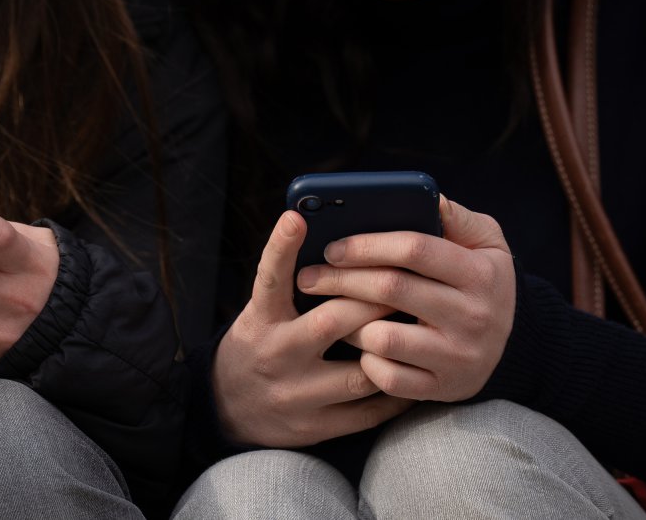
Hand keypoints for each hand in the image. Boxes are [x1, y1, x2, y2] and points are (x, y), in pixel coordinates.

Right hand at [214, 211, 415, 447]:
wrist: (227, 408)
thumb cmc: (258, 345)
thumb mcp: (261, 311)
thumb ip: (291, 285)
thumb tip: (337, 246)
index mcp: (261, 321)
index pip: (269, 279)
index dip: (281, 247)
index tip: (296, 217)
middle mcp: (276, 355)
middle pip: (332, 321)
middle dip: (374, 300)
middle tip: (406, 281)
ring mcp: (296, 395)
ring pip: (359, 372)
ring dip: (391, 349)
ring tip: (418, 329)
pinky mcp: (314, 427)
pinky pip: (367, 411)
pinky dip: (395, 390)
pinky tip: (410, 370)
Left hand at [297, 194, 515, 401]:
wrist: (510, 347)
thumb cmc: (481, 283)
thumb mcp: (486, 243)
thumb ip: (456, 217)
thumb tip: (427, 197)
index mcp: (480, 273)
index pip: (414, 248)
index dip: (366, 244)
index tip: (333, 246)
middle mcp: (474, 316)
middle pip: (390, 289)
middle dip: (340, 279)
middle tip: (309, 276)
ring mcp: (458, 357)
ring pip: (382, 337)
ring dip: (348, 322)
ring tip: (330, 310)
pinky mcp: (442, 389)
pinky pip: (387, 377)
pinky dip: (365, 361)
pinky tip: (358, 346)